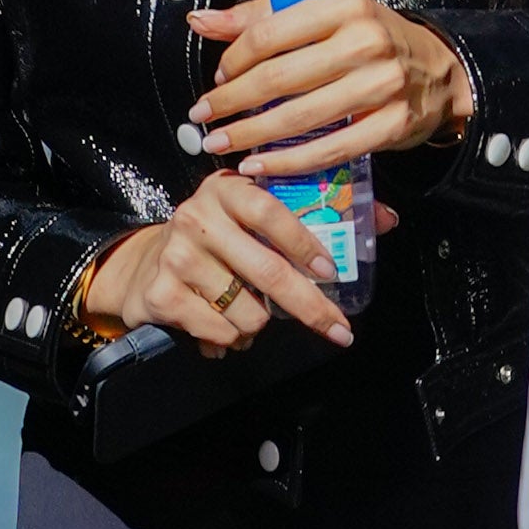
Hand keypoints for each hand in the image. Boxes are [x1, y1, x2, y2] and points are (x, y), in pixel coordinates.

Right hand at [81, 174, 396, 355]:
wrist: (141, 267)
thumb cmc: (217, 240)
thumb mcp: (254, 217)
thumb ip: (316, 214)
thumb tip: (386, 219)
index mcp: (227, 190)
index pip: (271, 212)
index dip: (305, 244)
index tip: (333, 274)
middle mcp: (197, 217)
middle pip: (268, 272)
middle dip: (310, 307)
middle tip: (338, 330)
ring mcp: (176, 256)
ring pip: (248, 312)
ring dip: (258, 324)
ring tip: (246, 311)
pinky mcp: (162, 295)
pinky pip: (221, 332)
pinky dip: (230, 338)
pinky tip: (219, 323)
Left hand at [189, 0, 473, 175]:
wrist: (438, 71)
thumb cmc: (369, 40)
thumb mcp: (322, 14)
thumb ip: (260, 17)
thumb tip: (199, 21)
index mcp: (343, 4)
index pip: (270, 33)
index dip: (233, 60)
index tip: (216, 78)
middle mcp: (365, 41)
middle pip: (279, 78)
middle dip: (231, 102)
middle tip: (203, 117)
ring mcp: (381, 85)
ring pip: (300, 117)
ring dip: (251, 135)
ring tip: (221, 143)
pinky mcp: (391, 125)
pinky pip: (329, 150)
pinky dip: (288, 161)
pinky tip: (260, 164)